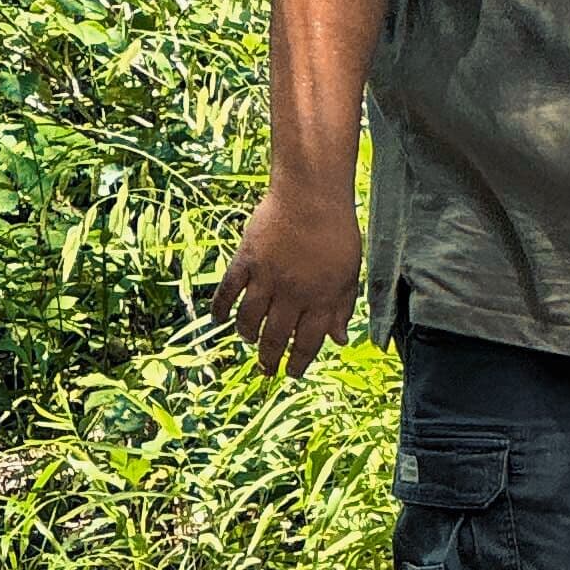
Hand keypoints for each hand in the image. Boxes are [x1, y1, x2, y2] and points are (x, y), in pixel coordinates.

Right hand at [215, 180, 362, 376]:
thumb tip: (339, 340)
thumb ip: (343, 309)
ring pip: (250, 319)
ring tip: (249, 341)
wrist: (311, 195)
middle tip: (266, 369)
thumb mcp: (350, 274)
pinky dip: (221, 308)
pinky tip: (218, 320)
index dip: (299, 362)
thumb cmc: (336, 233)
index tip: (292, 373)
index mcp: (321, 300)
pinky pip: (228, 291)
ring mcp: (267, 278)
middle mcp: (293, 295)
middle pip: (276, 337)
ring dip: (248, 335)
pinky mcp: (246, 260)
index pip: (308, 342)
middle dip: (270, 358)